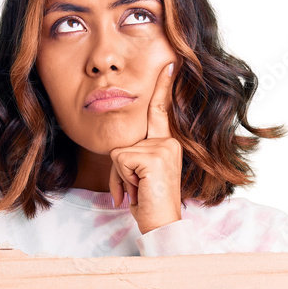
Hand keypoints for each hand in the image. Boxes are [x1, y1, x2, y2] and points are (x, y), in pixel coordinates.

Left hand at [108, 60, 182, 233]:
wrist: (161, 225)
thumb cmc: (149, 204)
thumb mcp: (140, 176)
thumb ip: (133, 157)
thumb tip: (119, 153)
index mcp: (167, 145)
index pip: (160, 112)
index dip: (163, 87)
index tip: (168, 63)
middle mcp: (168, 142)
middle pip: (124, 141)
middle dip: (120, 170)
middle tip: (138, 190)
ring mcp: (163, 148)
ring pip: (119, 153)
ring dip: (120, 178)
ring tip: (138, 192)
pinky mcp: (153, 157)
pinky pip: (119, 160)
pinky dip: (121, 181)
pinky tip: (138, 192)